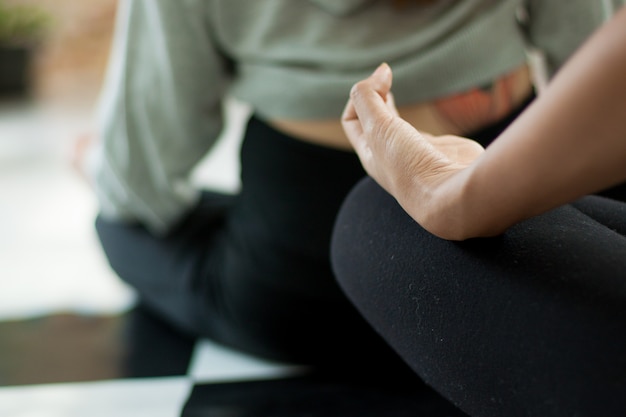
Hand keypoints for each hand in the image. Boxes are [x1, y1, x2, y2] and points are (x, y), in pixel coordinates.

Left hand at [342, 63, 484, 237]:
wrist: (452, 192)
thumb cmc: (410, 164)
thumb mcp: (377, 126)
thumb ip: (369, 96)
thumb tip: (381, 71)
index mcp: (370, 154)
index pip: (352, 119)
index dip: (362, 94)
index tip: (384, 80)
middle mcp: (390, 157)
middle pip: (373, 121)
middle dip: (375, 97)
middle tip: (386, 76)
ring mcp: (416, 154)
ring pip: (397, 126)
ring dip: (392, 107)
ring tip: (391, 88)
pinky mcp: (441, 151)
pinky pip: (424, 131)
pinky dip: (420, 118)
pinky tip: (425, 113)